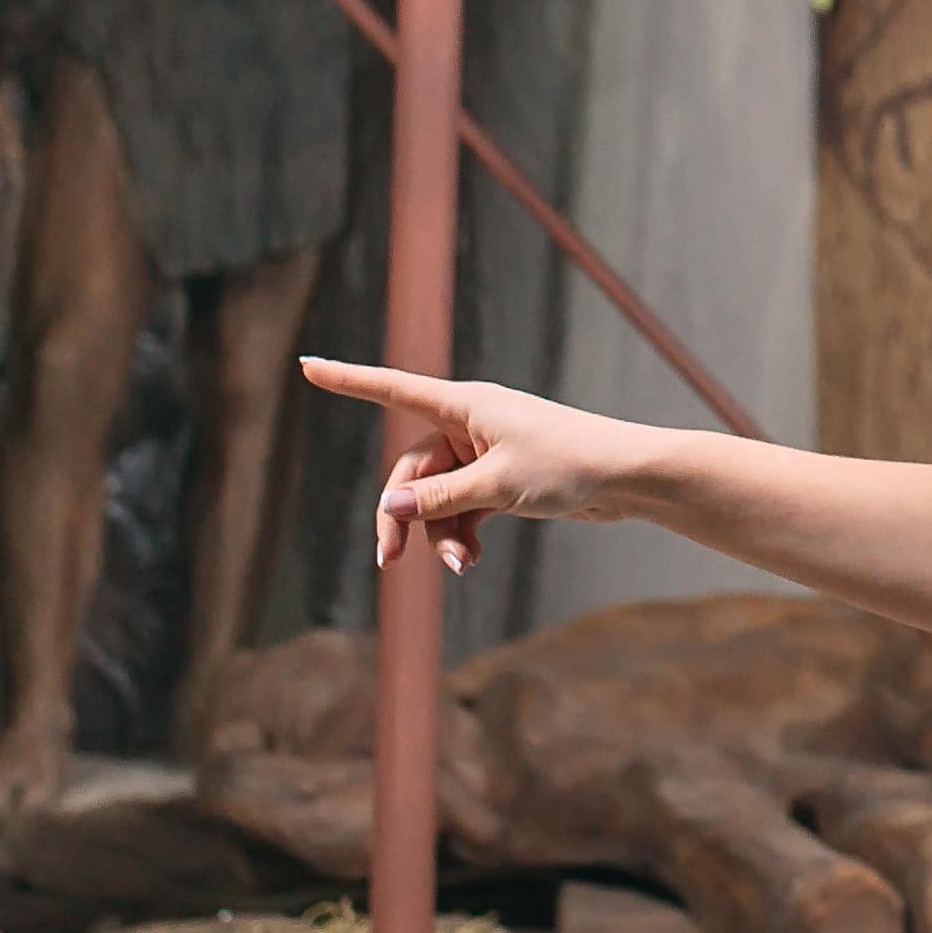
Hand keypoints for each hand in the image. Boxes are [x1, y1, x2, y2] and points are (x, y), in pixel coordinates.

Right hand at [298, 356, 663, 573]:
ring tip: (461, 566)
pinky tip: (471, 561)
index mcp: (465, 406)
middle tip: (388, 561)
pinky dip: (463, 534)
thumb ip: (439, 500)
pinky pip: (463, 509)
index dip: (347, 380)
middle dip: (402, 516)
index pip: (392, 390)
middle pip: (412, 471)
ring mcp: (486, 454)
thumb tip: (388, 508)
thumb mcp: (496, 485)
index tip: (306, 366)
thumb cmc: (566, 465)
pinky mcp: (503, 480)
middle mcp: (470, 425)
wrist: (625, 478)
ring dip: (441, 534)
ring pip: (437, 498)